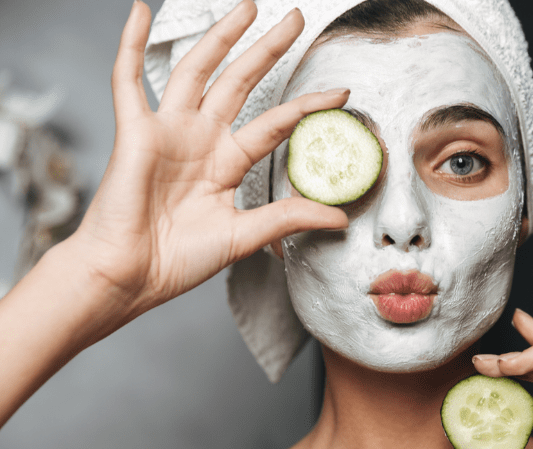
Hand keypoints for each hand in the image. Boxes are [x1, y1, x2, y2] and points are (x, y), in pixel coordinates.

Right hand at [68, 0, 348, 319]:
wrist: (130, 277)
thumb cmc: (177, 260)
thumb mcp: (246, 235)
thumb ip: (290, 218)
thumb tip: (340, 217)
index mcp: (226, 163)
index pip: (276, 123)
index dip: (308, 106)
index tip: (342, 92)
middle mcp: (200, 140)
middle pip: (240, 82)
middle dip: (267, 49)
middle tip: (294, 19)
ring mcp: (168, 132)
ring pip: (198, 70)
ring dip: (221, 37)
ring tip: (247, 8)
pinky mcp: (135, 132)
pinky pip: (128, 80)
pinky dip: (131, 45)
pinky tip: (139, 11)